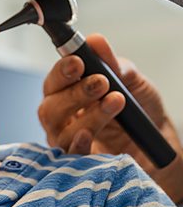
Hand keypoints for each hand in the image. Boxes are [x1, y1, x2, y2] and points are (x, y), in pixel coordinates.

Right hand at [38, 34, 182, 202]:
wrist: (156, 146)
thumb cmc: (139, 112)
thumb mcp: (132, 82)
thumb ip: (114, 64)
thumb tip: (96, 42)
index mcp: (68, 95)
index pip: (54, 82)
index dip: (61, 71)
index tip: (77, 62)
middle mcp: (62, 120)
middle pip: (50, 108)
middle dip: (74, 93)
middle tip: (101, 83)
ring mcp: (67, 143)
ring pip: (60, 131)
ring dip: (87, 116)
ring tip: (115, 103)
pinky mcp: (77, 165)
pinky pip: (69, 157)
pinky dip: (78, 145)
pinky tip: (88, 134)